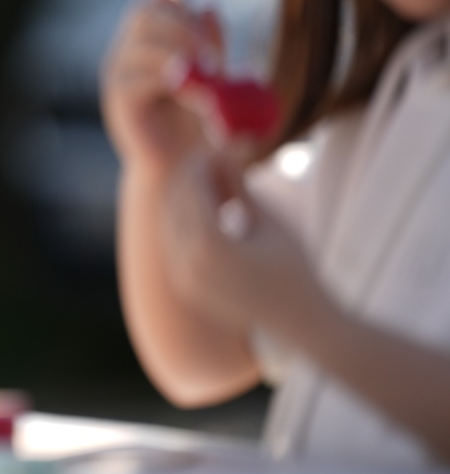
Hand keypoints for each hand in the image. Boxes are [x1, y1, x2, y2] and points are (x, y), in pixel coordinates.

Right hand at [102, 0, 226, 173]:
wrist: (179, 167)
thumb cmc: (197, 121)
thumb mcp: (212, 76)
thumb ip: (210, 43)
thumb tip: (209, 5)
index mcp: (148, 42)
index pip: (153, 4)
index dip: (175, 1)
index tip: (201, 14)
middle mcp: (127, 51)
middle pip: (146, 16)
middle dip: (183, 26)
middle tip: (213, 52)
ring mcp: (118, 74)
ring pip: (144, 44)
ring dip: (180, 52)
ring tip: (212, 74)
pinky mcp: (119, 99)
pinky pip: (141, 78)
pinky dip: (171, 81)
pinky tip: (195, 94)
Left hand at [160, 150, 326, 335]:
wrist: (303, 325)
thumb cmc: (295, 269)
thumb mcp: (268, 221)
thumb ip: (239, 186)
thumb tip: (226, 149)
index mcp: (208, 246)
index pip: (190, 188)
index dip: (202, 163)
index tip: (218, 148)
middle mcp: (184, 263)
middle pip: (174, 203)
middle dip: (193, 179)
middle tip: (218, 161)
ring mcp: (180, 278)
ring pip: (170, 222)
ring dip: (189, 199)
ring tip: (223, 187)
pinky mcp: (184, 287)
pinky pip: (174, 244)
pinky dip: (188, 222)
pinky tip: (216, 212)